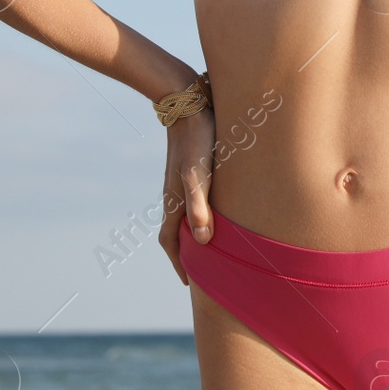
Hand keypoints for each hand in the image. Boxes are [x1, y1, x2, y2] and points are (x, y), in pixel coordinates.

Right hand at [158, 108, 215, 284]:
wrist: (189, 107)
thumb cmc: (197, 142)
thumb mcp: (198, 176)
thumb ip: (199, 207)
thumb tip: (202, 242)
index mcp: (173, 202)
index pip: (171, 242)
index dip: (180, 263)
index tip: (190, 282)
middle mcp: (174, 196)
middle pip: (177, 233)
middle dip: (187, 253)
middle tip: (203, 271)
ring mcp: (182, 184)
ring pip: (186, 217)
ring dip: (195, 234)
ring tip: (211, 248)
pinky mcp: (192, 172)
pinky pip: (194, 202)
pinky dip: (202, 215)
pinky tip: (217, 213)